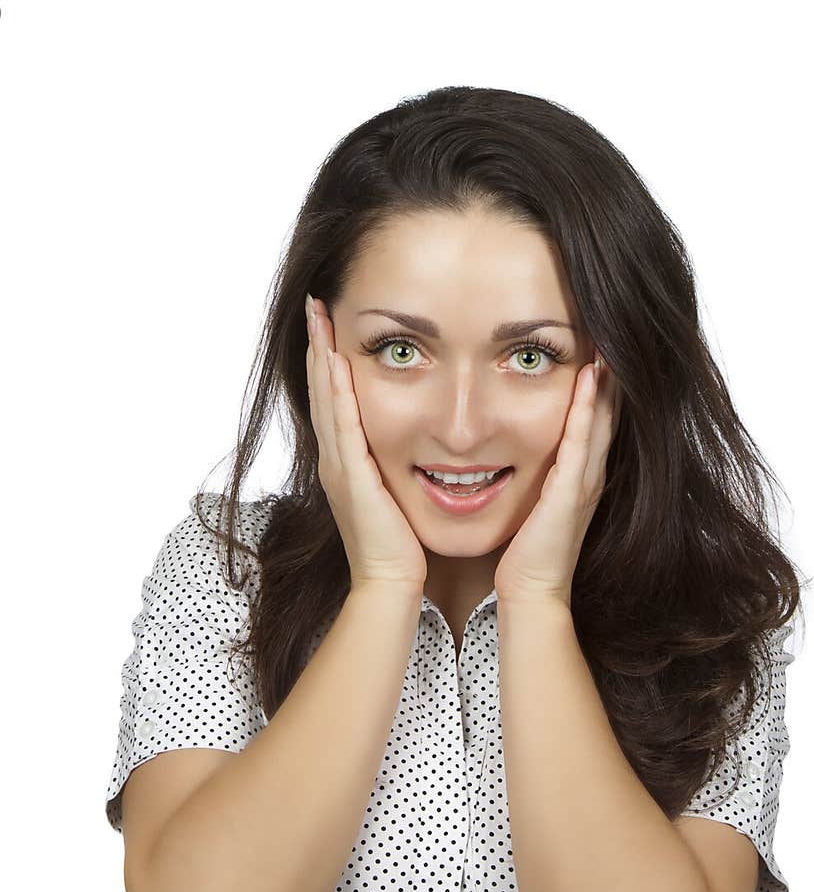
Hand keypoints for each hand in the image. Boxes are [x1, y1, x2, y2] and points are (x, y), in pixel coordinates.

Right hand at [305, 295, 427, 596]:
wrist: (391, 586)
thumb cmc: (402, 548)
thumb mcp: (397, 495)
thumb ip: (397, 468)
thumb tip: (420, 444)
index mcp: (348, 462)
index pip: (335, 399)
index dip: (328, 360)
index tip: (329, 323)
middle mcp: (336, 459)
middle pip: (321, 389)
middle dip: (317, 345)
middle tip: (315, 304)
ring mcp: (339, 466)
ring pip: (325, 398)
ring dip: (320, 354)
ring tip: (317, 316)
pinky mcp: (351, 475)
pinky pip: (342, 422)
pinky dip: (335, 388)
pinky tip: (334, 359)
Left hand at [493, 356, 621, 608]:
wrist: (532, 593)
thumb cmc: (528, 553)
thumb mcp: (536, 504)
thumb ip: (538, 477)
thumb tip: (521, 451)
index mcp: (582, 477)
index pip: (597, 421)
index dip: (603, 385)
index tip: (600, 348)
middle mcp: (591, 475)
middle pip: (608, 414)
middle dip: (612, 375)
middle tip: (613, 333)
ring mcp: (585, 483)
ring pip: (601, 420)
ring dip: (606, 381)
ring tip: (608, 342)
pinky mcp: (571, 492)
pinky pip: (581, 442)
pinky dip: (586, 408)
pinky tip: (589, 380)